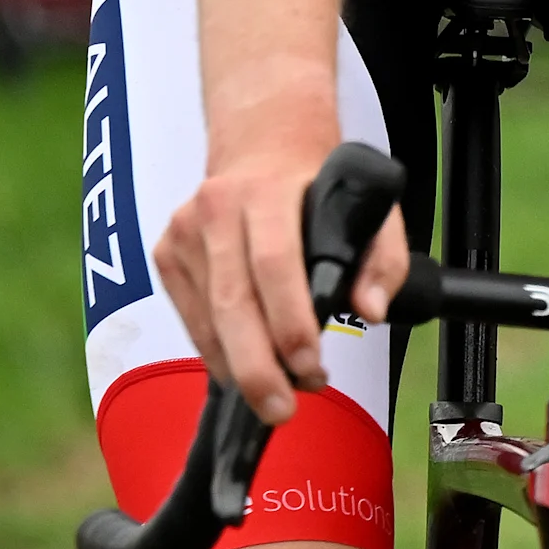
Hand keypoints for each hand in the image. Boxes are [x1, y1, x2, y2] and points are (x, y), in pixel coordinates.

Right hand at [155, 131, 409, 424]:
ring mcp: (183, 231)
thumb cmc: (319, 180)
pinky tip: (242, 368)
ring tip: (274, 395)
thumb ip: (382, 259)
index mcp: (267, 191)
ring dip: (238, 366)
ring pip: (205, 317)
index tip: (311, 367)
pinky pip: (190, 315)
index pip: (274, 265)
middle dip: (257, 366)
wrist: (263, 138)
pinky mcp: (165, 251)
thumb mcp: (369, 205)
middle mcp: (216, 209)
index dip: (290, 323)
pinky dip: (215, 349)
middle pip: (231, 302)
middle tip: (282, 410)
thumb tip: (370, 311)